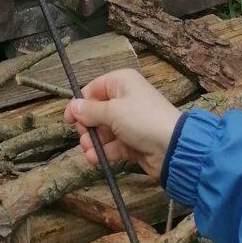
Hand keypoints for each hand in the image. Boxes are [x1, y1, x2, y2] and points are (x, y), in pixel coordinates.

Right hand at [64, 69, 180, 181]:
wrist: (173, 148)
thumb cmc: (142, 120)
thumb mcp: (113, 111)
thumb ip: (90, 111)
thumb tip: (72, 107)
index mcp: (121, 83)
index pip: (93, 89)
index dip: (79, 104)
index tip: (68, 120)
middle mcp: (125, 99)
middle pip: (96, 111)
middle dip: (87, 126)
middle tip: (83, 138)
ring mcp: (129, 122)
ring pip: (103, 130)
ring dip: (93, 141)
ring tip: (89, 151)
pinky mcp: (133, 142)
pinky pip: (113, 145)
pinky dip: (104, 152)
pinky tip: (95, 159)